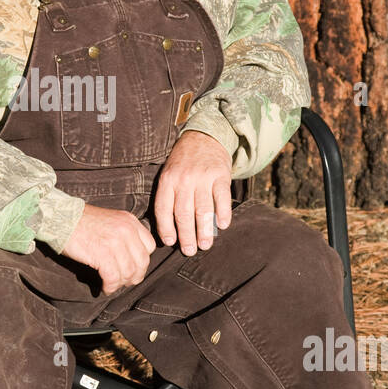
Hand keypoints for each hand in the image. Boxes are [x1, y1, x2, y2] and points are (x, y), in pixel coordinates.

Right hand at [61, 204, 155, 295]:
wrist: (61, 218)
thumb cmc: (82, 222)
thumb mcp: (111, 220)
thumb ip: (125, 234)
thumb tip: (131, 259)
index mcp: (130, 221)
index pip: (149, 247)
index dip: (141, 262)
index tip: (132, 268)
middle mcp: (127, 230)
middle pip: (142, 262)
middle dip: (134, 276)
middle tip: (124, 282)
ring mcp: (116, 242)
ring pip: (129, 272)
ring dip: (121, 284)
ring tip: (112, 285)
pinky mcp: (103, 253)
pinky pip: (113, 277)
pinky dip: (110, 286)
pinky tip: (105, 288)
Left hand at [154, 131, 232, 255]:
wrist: (204, 137)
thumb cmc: (183, 162)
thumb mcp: (168, 174)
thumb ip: (168, 196)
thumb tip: (168, 229)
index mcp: (167, 181)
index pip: (164, 209)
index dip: (166, 228)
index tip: (170, 243)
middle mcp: (184, 179)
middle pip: (184, 213)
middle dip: (186, 236)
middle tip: (190, 251)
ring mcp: (202, 177)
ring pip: (203, 209)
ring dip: (204, 230)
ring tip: (205, 245)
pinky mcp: (220, 175)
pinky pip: (222, 197)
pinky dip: (223, 213)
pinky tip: (223, 226)